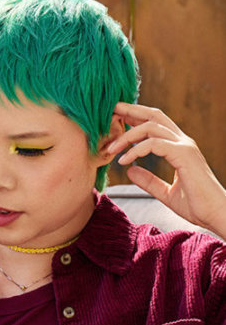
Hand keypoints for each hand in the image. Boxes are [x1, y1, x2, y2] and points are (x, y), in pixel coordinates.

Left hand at [108, 102, 225, 236]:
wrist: (216, 214)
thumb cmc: (196, 205)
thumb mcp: (166, 193)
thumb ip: (149, 181)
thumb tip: (130, 171)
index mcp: (179, 148)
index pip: (155, 124)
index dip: (135, 118)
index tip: (115, 119)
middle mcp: (182, 142)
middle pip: (154, 115)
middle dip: (131, 110)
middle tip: (109, 110)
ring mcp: (185, 146)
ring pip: (151, 127)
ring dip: (127, 135)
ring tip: (110, 148)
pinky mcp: (184, 155)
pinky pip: (154, 144)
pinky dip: (135, 150)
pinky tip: (123, 161)